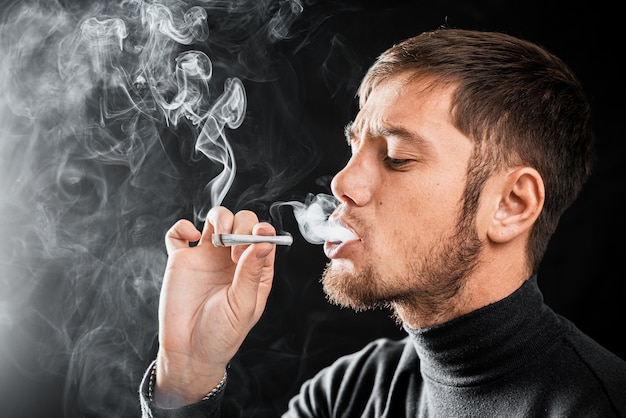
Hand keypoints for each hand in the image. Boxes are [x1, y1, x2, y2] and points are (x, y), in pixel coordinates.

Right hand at [153, 207, 276, 406]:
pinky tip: (192, 238)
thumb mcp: (243, 305)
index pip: (263, 237)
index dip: (261, 231)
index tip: (256, 237)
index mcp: (254, 269)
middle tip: (234, 250)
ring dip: (220, 217)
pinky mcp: (181, 260)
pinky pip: (179, 233)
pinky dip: (183, 226)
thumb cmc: (222, 334)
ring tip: (219, 237)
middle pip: (242, 222)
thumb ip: (252, 272)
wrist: (189, 352)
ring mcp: (207, 257)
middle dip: (240, 225)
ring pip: (216, 218)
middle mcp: (231, 259)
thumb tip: (265, 241)